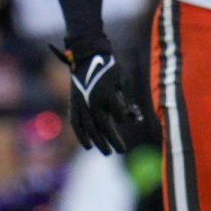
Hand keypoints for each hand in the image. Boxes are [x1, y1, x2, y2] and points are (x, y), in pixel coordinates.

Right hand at [54, 36, 142, 154]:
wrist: (88, 58)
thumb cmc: (112, 70)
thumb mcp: (125, 81)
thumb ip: (129, 100)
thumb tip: (136, 120)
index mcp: (108, 94)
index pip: (119, 115)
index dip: (125, 120)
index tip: (131, 121)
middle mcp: (94, 101)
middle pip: (104, 126)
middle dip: (113, 140)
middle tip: (121, 151)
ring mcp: (82, 104)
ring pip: (90, 128)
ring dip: (98, 142)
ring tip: (107, 152)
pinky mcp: (74, 104)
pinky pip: (76, 123)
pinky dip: (81, 136)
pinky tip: (88, 146)